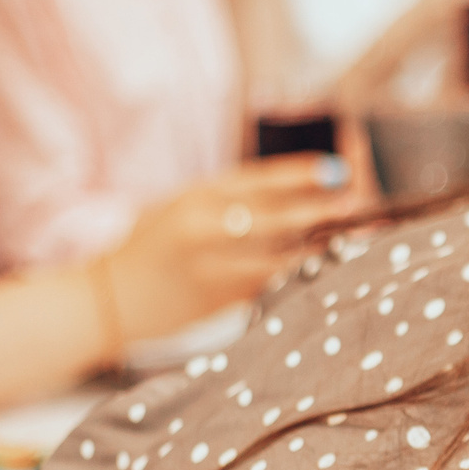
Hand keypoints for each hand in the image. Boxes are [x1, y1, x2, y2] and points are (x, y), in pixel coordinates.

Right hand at [103, 155, 358, 343]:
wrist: (107, 300)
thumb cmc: (150, 246)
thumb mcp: (181, 206)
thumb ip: (229, 198)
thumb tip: (298, 188)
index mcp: (197, 196)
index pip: (260, 179)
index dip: (303, 173)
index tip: (339, 167)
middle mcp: (205, 228)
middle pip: (279, 216)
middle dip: (325, 208)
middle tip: (361, 202)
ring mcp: (213, 267)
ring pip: (283, 255)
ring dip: (325, 246)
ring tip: (361, 235)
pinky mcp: (220, 301)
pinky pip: (273, 285)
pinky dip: (303, 276)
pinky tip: (331, 269)